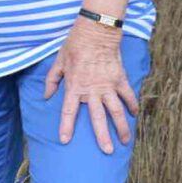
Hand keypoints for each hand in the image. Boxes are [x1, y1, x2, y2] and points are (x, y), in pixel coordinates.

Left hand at [44, 18, 138, 153]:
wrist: (96, 31)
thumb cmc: (74, 45)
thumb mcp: (58, 62)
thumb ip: (52, 80)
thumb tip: (47, 96)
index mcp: (74, 86)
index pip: (69, 111)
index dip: (66, 127)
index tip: (65, 140)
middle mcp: (92, 90)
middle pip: (97, 117)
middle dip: (102, 136)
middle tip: (106, 151)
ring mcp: (108, 85)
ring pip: (116, 111)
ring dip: (121, 127)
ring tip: (124, 141)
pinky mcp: (120, 79)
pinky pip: (127, 95)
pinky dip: (132, 105)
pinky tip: (134, 115)